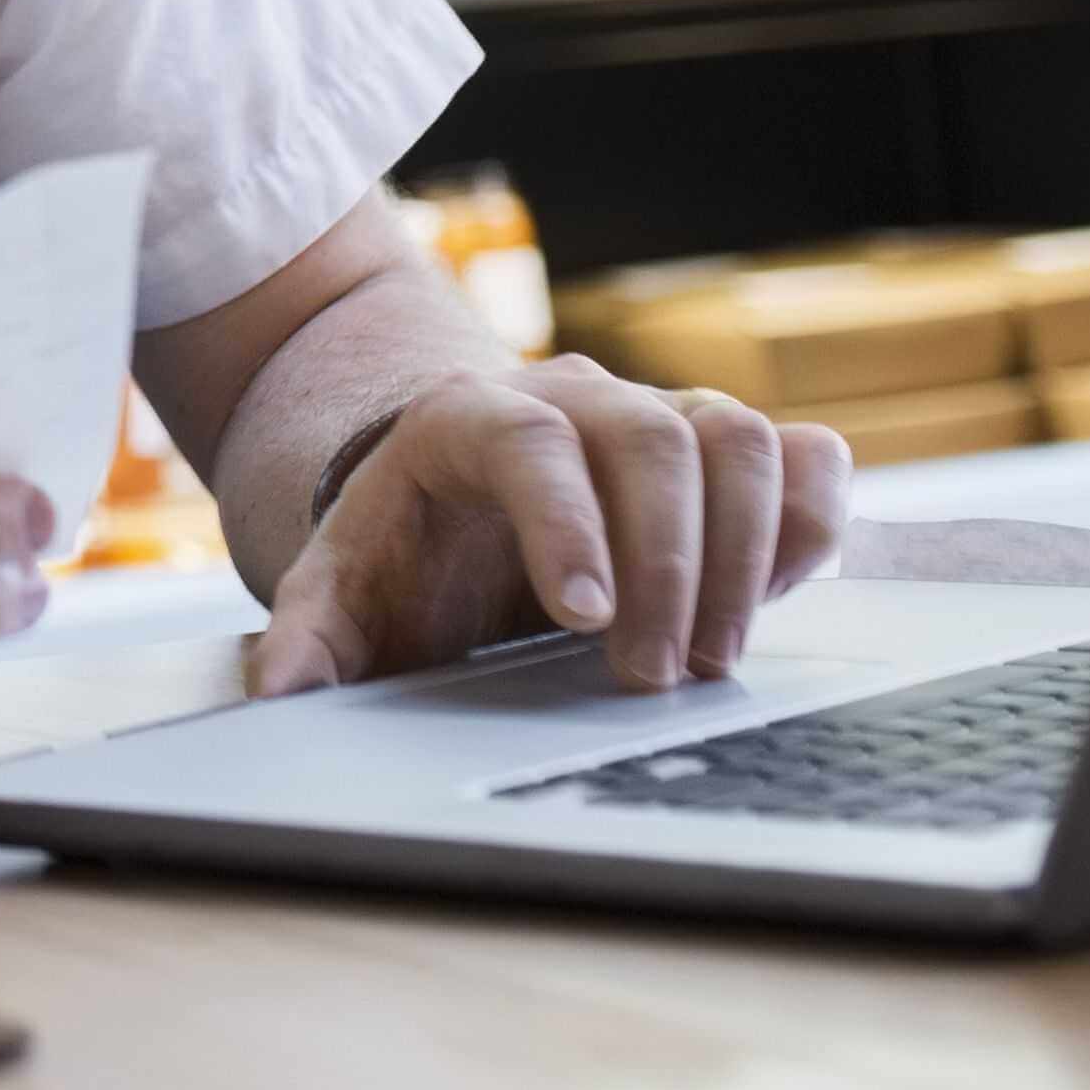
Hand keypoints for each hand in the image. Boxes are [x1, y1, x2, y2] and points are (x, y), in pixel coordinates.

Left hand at [249, 359, 846, 698]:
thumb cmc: (406, 557)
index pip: (527, 440)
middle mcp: (573, 398)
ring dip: (743, 552)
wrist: (457, 507)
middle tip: (654, 677)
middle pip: (651, 438)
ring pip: (737, 439)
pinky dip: (810, 525)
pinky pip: (805, 460)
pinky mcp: (727, 454)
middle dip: (667, 562)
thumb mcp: (341, 594)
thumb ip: (308, 638)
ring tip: (713, 660)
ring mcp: (660, 416)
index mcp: (465, 418)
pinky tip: (773, 601)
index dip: (566, 521)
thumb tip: (279, 691)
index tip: (586, 618)